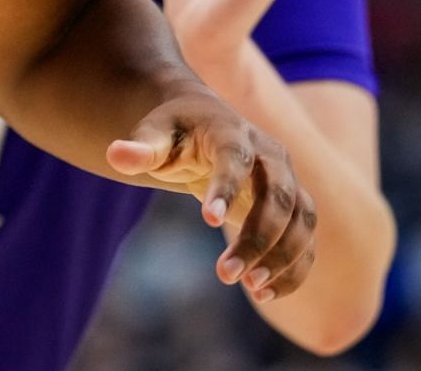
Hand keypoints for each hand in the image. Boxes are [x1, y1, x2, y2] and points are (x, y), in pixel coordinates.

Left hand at [108, 83, 316, 301]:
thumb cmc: (176, 134)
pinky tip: (266, 293)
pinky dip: (294, 268)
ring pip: (301, 220)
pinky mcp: (294, 208)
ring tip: (252, 287)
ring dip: (283, 256)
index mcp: (233, 132)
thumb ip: (139, 149)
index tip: (208, 220)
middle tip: (227, 274)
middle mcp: (270, 155)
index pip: (236, 158)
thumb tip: (114, 156)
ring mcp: (288, 180)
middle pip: (278, 196)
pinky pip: (306, 240)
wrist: (207, 127)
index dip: (226, 187)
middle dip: (258, 236)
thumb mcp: (155, 136)